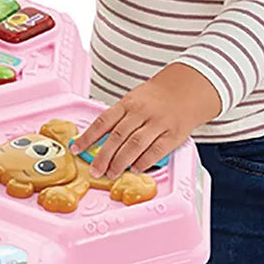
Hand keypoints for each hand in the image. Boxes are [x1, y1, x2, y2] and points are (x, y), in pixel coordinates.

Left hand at [72, 63, 221, 176]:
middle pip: (118, 137)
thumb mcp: (134, 100)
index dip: (88, 137)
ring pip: (135, 145)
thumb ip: (118, 118)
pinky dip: (144, 162)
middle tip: (95, 170)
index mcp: (128, 103)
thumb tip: (96, 140)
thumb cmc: (156, 98)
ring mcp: (158, 123)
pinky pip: (156, 151)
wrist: (187, 90)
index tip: (76, 149)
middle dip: (103, 156)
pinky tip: (134, 169)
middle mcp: (141, 112)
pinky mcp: (172, 134)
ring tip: (111, 173)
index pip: (103, 121)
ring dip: (120, 162)